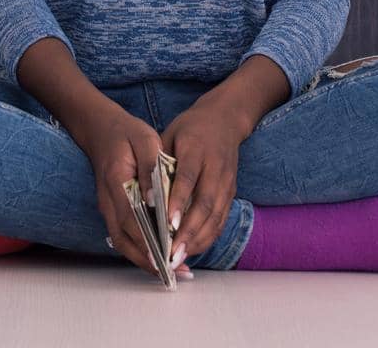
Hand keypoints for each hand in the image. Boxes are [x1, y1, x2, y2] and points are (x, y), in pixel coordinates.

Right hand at [80, 102, 191, 276]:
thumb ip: (151, 167)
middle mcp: (109, 202)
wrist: (101, 130)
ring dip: (145, 260)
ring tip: (170, 271)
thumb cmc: (126, 133)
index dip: (149, 240)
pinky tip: (158, 256)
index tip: (167, 256)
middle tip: (175, 271)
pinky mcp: (113, 212)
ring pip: (123, 243)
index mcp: (117, 182)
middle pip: (126, 240)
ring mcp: (108, 209)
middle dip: (150, 259)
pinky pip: (124, 237)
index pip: (132, 218)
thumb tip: (157, 198)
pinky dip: (140, 251)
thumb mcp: (144, 139)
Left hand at [159, 96, 245, 262]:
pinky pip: (221, 219)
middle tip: (171, 253)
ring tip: (179, 258)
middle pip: (205, 203)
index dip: (179, 201)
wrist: (225, 119)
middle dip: (188, 232)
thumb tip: (145, 192)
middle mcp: (215, 167)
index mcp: (196, 148)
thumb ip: (159, 161)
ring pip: (215, 216)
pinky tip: (192, 249)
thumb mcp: (171, 135)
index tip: (168, 223)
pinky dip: (208, 237)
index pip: (188, 177)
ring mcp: (226, 181)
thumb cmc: (191, 128)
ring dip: (198, 240)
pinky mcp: (232, 192)